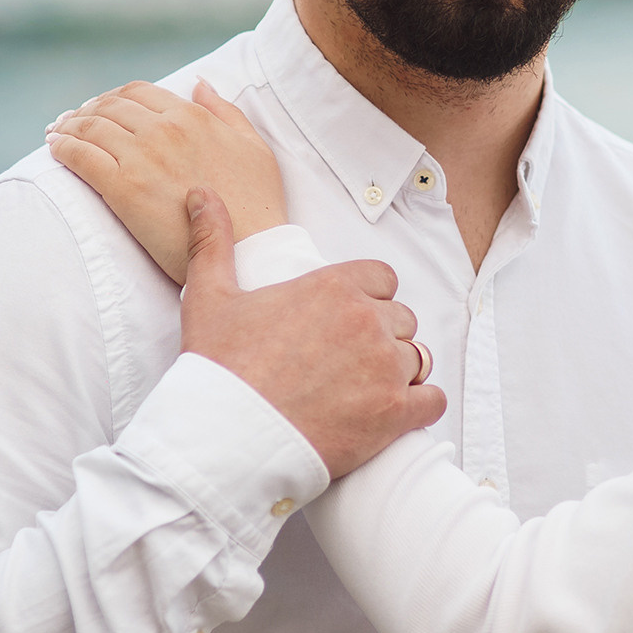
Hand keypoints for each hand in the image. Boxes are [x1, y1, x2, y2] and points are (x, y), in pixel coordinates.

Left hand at [47, 80, 285, 282]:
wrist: (250, 251)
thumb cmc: (258, 205)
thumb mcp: (254, 146)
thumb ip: (225, 111)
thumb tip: (198, 83)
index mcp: (193, 116)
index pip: (139, 92)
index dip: (115, 97)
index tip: (101, 107)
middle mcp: (164, 129)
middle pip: (110, 106)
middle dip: (87, 110)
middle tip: (72, 120)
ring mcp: (142, 157)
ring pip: (91, 127)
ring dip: (69, 126)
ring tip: (57, 134)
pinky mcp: (124, 189)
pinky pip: (81, 157)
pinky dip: (63, 148)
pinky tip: (55, 149)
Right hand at [177, 189, 445, 476]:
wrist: (226, 438)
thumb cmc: (218, 369)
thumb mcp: (209, 297)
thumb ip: (212, 241)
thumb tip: (200, 193)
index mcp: (333, 287)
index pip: (381, 278)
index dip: (367, 298)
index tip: (345, 320)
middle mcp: (367, 320)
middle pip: (400, 318)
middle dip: (381, 336)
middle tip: (349, 361)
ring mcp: (385, 367)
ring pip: (417, 358)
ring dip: (399, 371)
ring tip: (366, 389)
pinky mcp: (394, 413)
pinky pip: (432, 401)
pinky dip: (419, 408)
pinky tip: (393, 415)